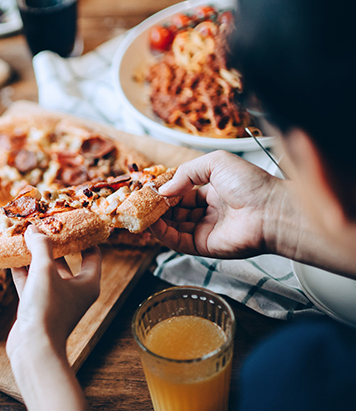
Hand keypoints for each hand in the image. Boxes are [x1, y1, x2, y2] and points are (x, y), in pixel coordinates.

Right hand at [7, 226, 101, 359]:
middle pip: (66, 261)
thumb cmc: (47, 309)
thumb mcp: (45, 271)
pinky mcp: (37, 308)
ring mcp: (54, 300)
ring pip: (45, 272)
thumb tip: (34, 228)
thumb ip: (41, 247)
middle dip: (52, 244)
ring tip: (23, 237)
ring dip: (34, 256)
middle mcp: (74, 291)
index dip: (84, 237)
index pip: (92, 254)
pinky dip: (22, 270)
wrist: (33, 348)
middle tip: (42, 226)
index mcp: (88, 283)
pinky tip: (10, 256)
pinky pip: (30, 283)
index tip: (73, 222)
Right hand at [150, 151, 285, 257]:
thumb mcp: (216, 163)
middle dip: (156, 206)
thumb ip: (186, 172)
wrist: (271, 211)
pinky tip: (151, 224)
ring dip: (155, 220)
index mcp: (214, 192)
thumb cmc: (252, 184)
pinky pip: (177, 241)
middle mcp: (209, 212)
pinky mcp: (203, 246)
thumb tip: (164, 189)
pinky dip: (162, 234)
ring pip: (172, 227)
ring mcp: (205, 230)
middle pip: (175, 211)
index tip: (148, 188)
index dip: (165, 191)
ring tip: (140, 211)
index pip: (182, 193)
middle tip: (139, 201)